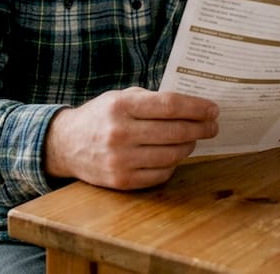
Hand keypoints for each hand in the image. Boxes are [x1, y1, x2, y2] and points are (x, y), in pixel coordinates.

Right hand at [44, 87, 219, 189]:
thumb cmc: (100, 117)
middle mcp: (120, 133)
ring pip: (172, 155)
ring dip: (189, 146)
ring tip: (192, 139)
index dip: (196, 107)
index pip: (169, 105)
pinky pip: (161, 174)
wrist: (66, 145)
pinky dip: (173, 165)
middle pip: (175, 132)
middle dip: (201, 128)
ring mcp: (120, 160)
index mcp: (120, 106)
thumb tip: (192, 106)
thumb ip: (151, 100)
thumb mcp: (120, 97)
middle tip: (212, 126)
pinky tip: (174, 155)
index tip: (213, 109)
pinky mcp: (121, 181)